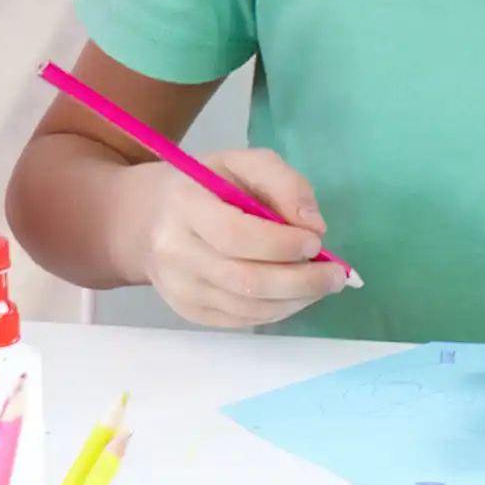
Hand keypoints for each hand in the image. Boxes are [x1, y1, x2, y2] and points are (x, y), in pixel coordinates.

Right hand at [135, 148, 348, 330]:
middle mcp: (175, 252)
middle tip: (335, 275)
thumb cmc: (206, 186)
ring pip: (247, 307)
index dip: (281, 244)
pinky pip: (240, 321)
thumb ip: (282, 182)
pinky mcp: (187, 312)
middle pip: (245, 280)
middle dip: (300, 281)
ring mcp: (178, 288)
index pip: (236, 234)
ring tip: (321, 286)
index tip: (316, 242)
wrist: (149, 220)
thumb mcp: (242, 163)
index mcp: (185, 205)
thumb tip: (313, 224)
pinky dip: (276, 312)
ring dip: (295, 301)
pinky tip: (294, 296)